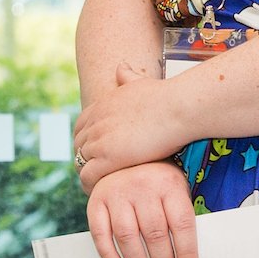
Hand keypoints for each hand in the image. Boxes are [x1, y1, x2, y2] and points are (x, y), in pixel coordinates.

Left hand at [74, 62, 194, 190]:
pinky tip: (102, 190)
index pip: (81, 127)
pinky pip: (88, 177)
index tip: (99, 150)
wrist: (179, 108)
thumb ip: (128, 76)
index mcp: (101, 106)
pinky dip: (90, 186)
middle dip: (86, 158)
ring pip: (80, 163)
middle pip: (78, 146)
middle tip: (101, 171)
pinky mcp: (107, 159)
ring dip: (88, 174)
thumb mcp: (142, 81)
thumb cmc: (167, 95)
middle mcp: (95, 123)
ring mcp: (99, 141)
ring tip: (101, 185)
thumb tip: (120, 67)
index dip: (88, 140)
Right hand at [86, 161, 197, 257]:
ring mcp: (117, 195)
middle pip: (155, 234)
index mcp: (169, 184)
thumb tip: (187, 257)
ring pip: (128, 238)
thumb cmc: (156, 179)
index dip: (186, 252)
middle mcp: (143, 188)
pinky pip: (101, 235)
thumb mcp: (175, 188)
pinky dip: (109, 257)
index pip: (182, 224)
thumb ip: (179, 215)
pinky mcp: (96, 203)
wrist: (121, 156)